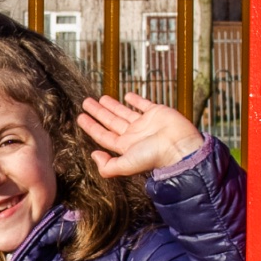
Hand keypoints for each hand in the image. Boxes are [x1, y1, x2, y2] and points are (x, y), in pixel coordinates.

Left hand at [79, 89, 210, 179]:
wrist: (180, 146)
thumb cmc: (155, 157)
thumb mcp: (127, 165)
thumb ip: (108, 166)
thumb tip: (94, 156)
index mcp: (125, 146)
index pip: (103, 135)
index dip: (90, 127)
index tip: (80, 118)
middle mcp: (133, 135)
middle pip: (110, 122)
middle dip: (97, 113)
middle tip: (86, 103)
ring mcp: (145, 123)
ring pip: (123, 112)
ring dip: (112, 105)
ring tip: (100, 98)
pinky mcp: (157, 112)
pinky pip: (143, 104)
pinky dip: (135, 100)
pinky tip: (127, 95)